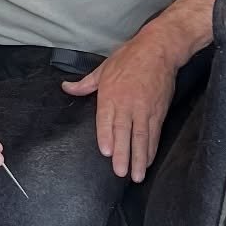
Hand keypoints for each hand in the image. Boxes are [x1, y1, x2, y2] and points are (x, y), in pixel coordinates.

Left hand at [61, 33, 176, 180]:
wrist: (158, 50)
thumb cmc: (129, 57)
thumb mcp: (103, 68)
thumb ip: (85, 84)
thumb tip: (66, 88)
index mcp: (111, 94)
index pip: (107, 119)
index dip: (107, 136)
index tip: (107, 152)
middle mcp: (128, 104)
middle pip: (125, 132)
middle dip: (123, 153)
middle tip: (120, 172)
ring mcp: (145, 109)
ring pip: (141, 136)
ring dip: (139, 157)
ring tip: (137, 175)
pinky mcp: (159, 112)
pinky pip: (154, 133)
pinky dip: (151, 148)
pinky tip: (148, 160)